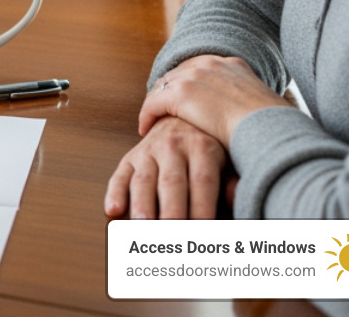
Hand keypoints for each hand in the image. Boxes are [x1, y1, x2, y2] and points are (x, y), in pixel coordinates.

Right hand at [104, 115, 228, 218]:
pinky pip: (119, 175)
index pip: (202, 181)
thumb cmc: (209, 144)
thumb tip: (235, 199)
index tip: (205, 230)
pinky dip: (114, 193)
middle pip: (172, 183)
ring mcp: (148, 151)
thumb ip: (232, 181)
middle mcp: (173, 146)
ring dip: (142, 205)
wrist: (181, 114)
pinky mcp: (130, 157)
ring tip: (142, 226)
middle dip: (171, 211)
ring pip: (144, 181)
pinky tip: (112, 211)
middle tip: (172, 234)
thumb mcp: (228, 157)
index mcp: (202, 148)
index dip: (203, 206)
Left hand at [138, 54, 289, 145]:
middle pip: (178, 74)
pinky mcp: (180, 93)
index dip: (187, 84)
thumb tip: (250, 117)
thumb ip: (247, 103)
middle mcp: (210, 64)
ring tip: (154, 118)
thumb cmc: (272, 127)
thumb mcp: (261, 105)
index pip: (198, 69)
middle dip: (169, 92)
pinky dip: (147, 115)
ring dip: (157, 103)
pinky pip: (153, 103)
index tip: (183, 100)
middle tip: (162, 109)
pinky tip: (145, 128)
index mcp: (232, 64)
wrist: (270, 128)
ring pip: (163, 87)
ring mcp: (194, 76)